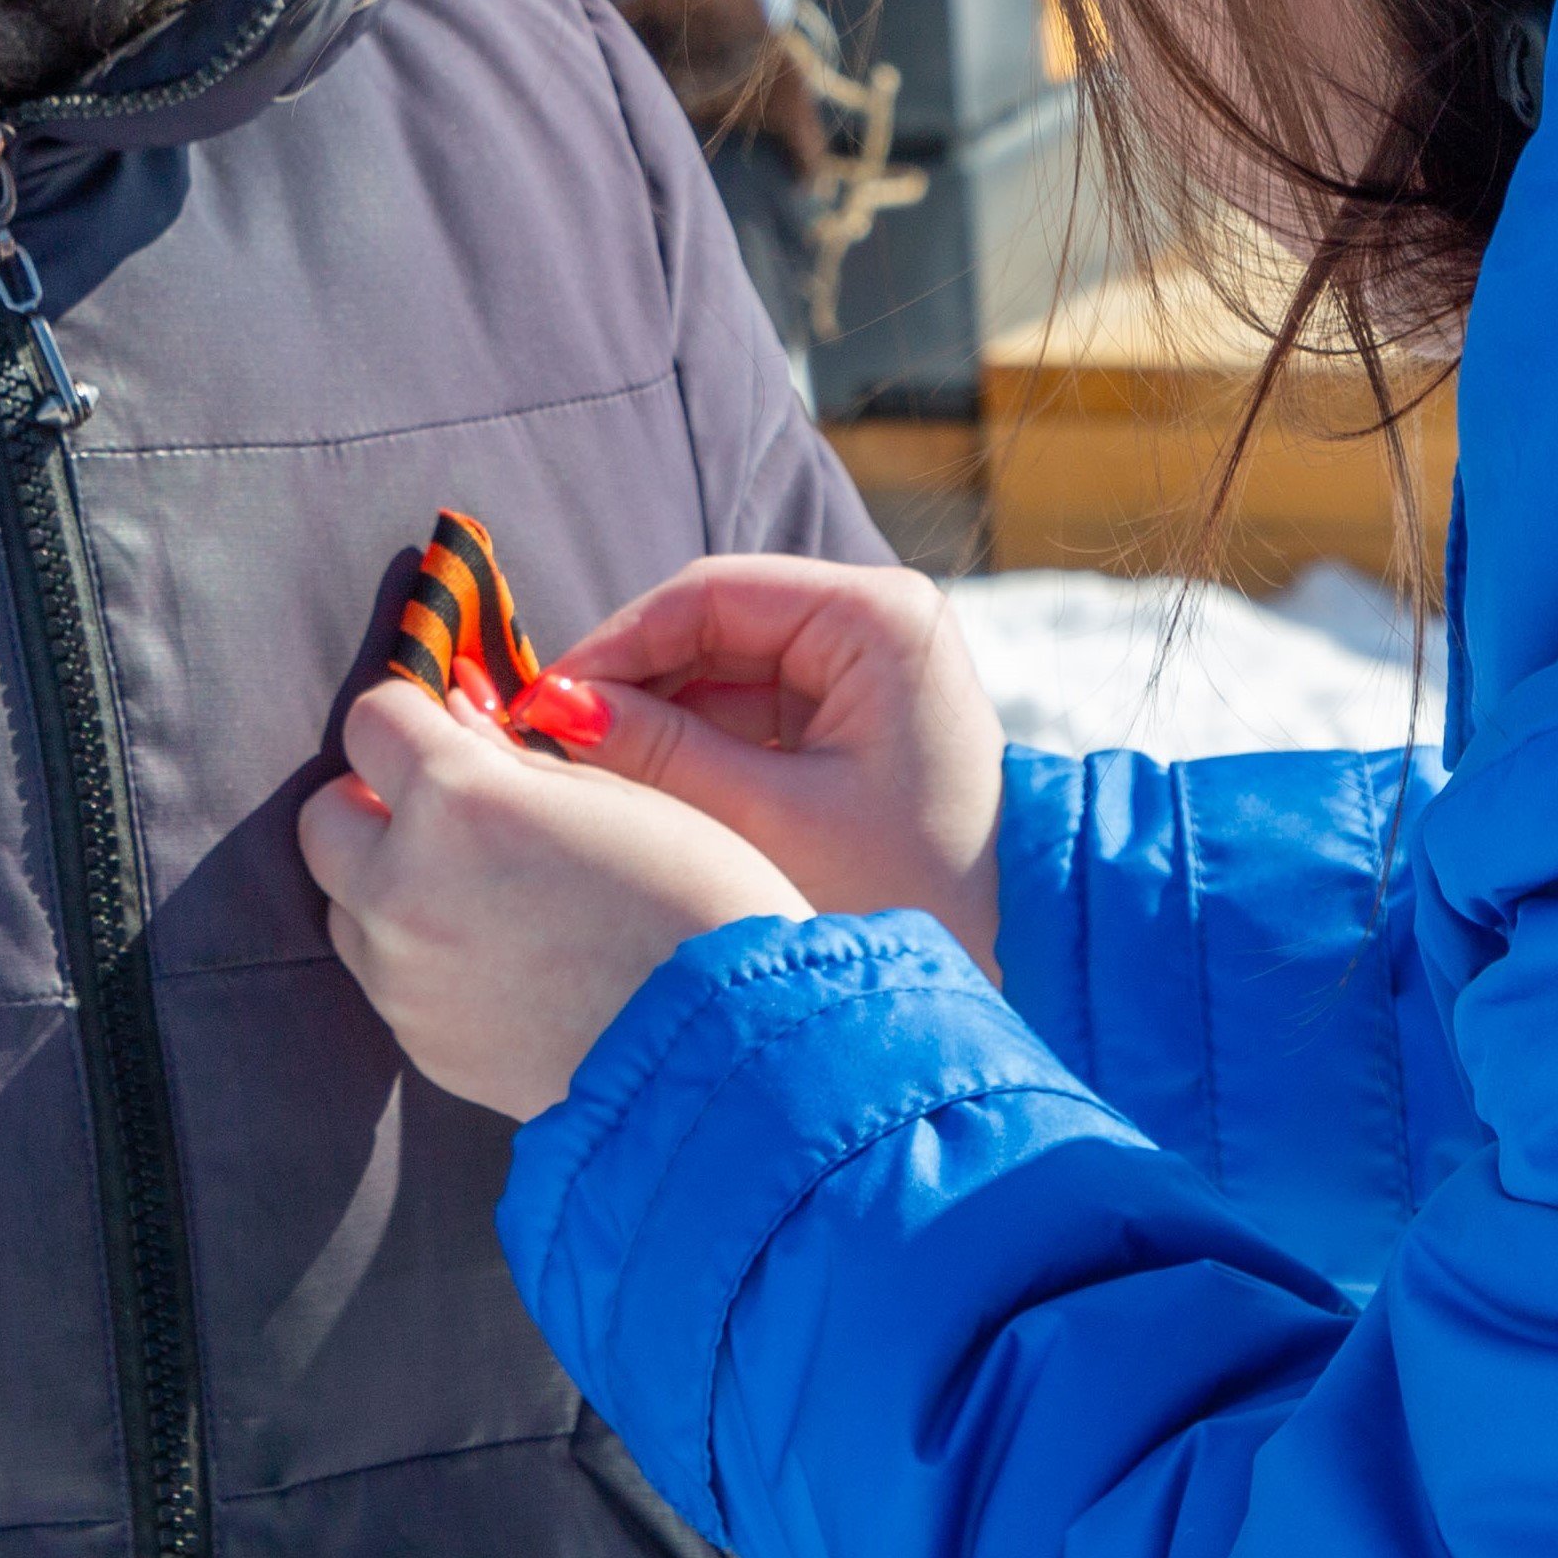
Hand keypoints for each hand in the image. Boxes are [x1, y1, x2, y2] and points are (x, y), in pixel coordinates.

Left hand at [299, 680, 807, 1120]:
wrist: (718, 1060)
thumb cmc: (695, 904)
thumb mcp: (617, 794)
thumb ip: (514, 755)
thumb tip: (455, 716)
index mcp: (456, 802)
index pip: (371, 719)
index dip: (410, 715)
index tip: (445, 730)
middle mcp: (403, 889)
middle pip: (324, 819)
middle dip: (372, 801)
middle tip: (445, 809)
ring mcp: (402, 978)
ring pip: (345, 905)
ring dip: (386, 883)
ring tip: (478, 891)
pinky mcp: (421, 1043)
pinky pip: (389, 979)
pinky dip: (419, 955)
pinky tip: (499, 958)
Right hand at [537, 555, 1009, 972]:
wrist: (1015, 963)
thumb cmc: (908, 892)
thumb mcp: (771, 821)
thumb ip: (661, 755)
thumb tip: (553, 708)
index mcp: (878, 618)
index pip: (711, 593)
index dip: (616, 643)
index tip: (542, 703)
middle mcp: (876, 621)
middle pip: (712, 627)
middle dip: (629, 686)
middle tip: (544, 745)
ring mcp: (865, 668)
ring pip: (720, 673)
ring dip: (654, 721)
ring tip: (579, 776)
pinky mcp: (852, 717)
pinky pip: (748, 714)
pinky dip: (692, 750)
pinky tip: (636, 791)